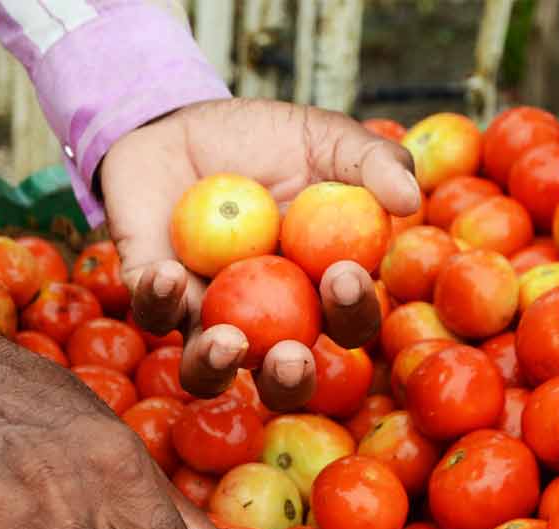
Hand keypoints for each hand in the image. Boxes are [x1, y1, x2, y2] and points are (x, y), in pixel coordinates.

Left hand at [102, 99, 420, 410]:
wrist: (181, 120)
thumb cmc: (265, 138)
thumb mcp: (325, 138)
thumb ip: (372, 161)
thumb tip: (408, 200)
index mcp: (315, 290)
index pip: (346, 323)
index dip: (352, 312)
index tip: (344, 275)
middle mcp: (263, 319)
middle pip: (281, 374)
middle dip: (289, 379)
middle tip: (291, 356)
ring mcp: (203, 313)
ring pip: (207, 370)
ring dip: (216, 367)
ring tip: (228, 343)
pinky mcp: (150, 295)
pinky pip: (153, 313)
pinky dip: (159, 298)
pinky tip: (169, 273)